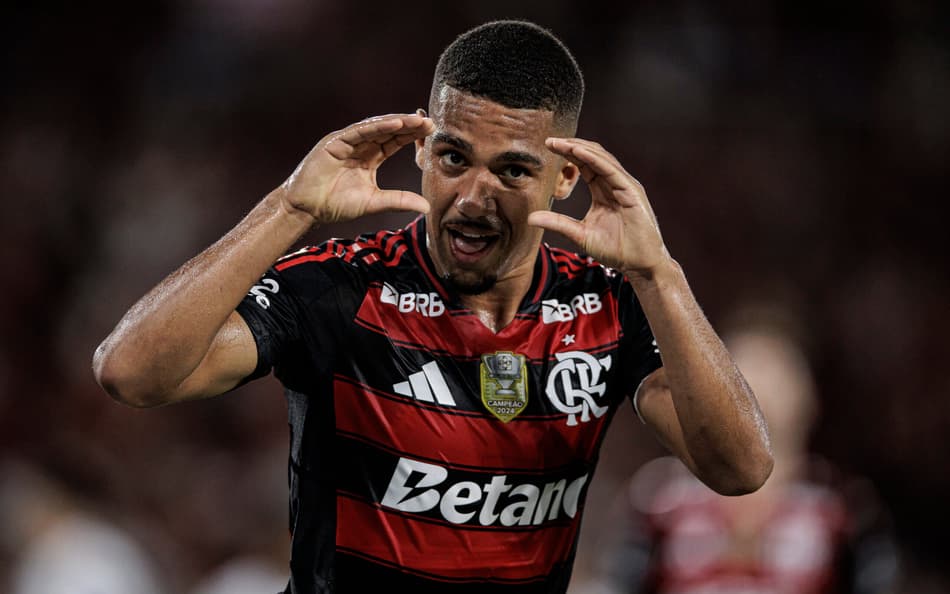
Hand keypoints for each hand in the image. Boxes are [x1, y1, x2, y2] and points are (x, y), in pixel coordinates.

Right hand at [278, 113, 434, 223]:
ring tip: (417, 120)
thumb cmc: (334, 204)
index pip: (395, 142)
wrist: (306, 209)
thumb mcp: (374, 202)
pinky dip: (376, 127)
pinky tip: (395, 123)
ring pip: (376, 128)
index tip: (432, 133)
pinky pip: (359, 131)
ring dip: (397, 123)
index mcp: (369, 157)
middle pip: (389, 131)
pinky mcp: (334, 142)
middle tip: (431, 123)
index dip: (412, 137)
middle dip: (409, 126)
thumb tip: (427, 207)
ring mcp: (347, 142)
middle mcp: (359, 146)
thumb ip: (399, 201)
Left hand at [528, 137, 670, 277]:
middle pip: (592, 156)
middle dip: (571, 146)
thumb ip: (557, 223)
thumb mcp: (580, 234)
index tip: (548, 146)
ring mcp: (625, 186)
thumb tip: (531, 218)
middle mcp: (615, 184)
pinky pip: (611, 170)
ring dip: (580, 148)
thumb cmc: (616, 250)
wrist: (640, 265)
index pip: (584, 165)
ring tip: (560, 143)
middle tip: (550, 140)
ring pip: (602, 159)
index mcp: (604, 190)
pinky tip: (578, 152)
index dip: (568, 154)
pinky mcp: (632, 192)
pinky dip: (594, 159)